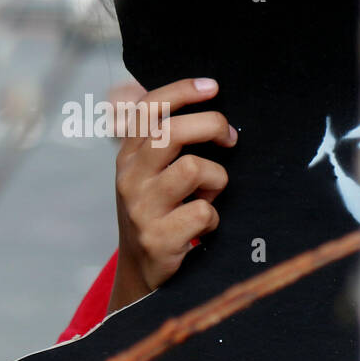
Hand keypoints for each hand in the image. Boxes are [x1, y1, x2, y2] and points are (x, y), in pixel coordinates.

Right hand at [109, 77, 236, 310]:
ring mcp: (141, 208)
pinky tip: (204, 227)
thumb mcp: (152, 175)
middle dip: (212, 126)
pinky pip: (203, 212)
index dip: (181, 91)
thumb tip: (203, 101)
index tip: (214, 86)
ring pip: (193, 168)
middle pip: (172, 132)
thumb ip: (166, 142)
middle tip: (231, 139)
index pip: (148, 110)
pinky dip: (213, 218)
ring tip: (211, 193)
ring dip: (216, 179)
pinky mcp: (157, 237)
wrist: (142, 274)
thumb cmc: (160, 214)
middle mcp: (129, 177)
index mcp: (128, 156)